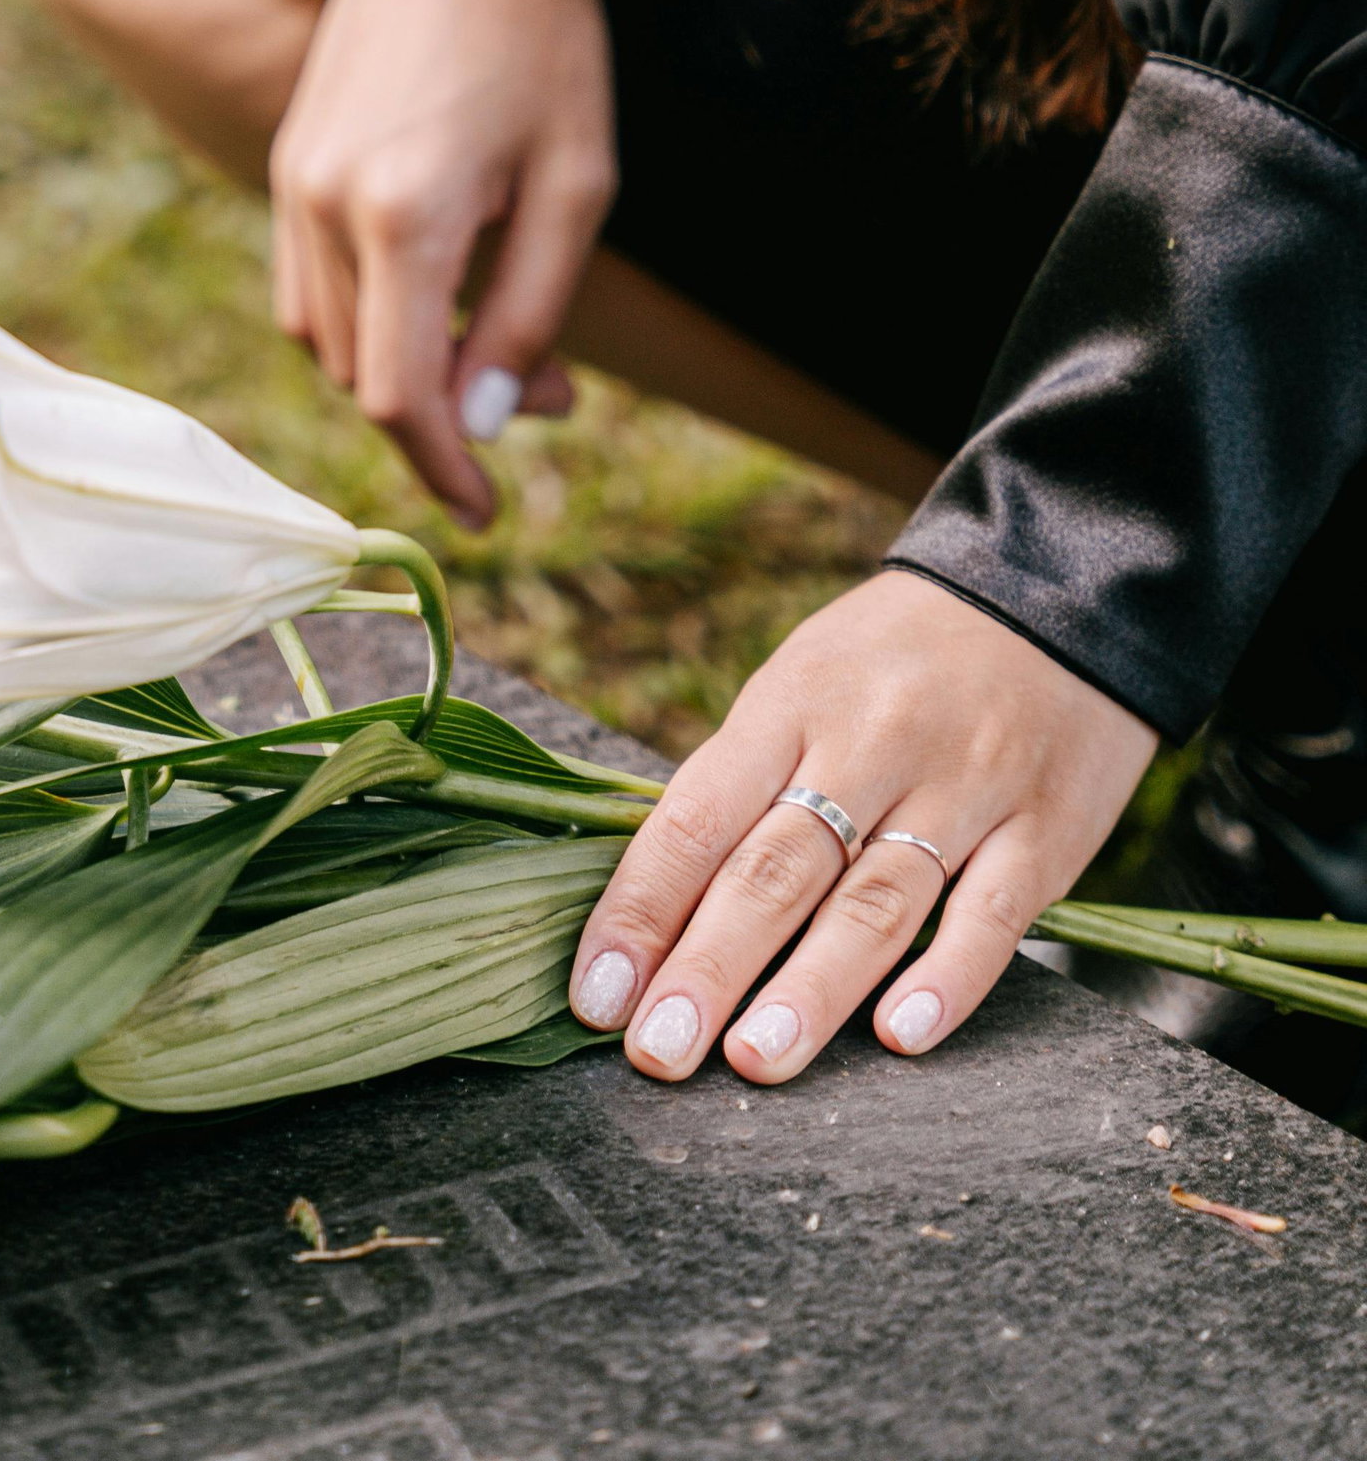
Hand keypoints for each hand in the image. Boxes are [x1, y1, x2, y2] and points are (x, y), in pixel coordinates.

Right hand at [269, 0, 613, 525]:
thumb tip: (486, 425)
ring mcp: (292, 185)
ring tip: (498, 337)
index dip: (444, 472)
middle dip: (449, 414)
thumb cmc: (545, 38)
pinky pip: (308, 289)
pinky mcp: (286, 164)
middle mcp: (325, 208)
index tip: (486, 512)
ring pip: (329, 342)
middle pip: (366, 378)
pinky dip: (366, 324)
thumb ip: (531, 315)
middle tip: (550, 390)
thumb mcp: (578, 185)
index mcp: (404, 215)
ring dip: (406, 369)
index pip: (402, 397)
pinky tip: (435, 293)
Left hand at [568, 571, 1158, 1080]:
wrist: (1058, 595)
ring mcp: (965, 786)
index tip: (597, 994)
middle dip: (708, 967)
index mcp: (788, 708)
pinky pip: (996, 912)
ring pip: (876, 901)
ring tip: (754, 1060)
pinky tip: (900, 1035)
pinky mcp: (1049, 825)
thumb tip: (650, 913)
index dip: (641, 910)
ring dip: (811, 989)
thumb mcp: (796, 687)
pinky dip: (947, 977)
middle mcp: (872, 744)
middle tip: (657, 1050)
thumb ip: (737, 788)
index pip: (696, 819)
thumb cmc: (890, 663)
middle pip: (776, 871)